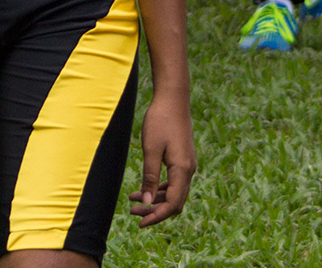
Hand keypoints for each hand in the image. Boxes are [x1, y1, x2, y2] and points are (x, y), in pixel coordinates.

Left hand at [128, 92, 193, 225]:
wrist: (172, 99)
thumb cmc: (160, 121)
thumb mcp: (151, 149)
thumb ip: (149, 177)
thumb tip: (147, 202)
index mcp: (183, 170)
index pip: (173, 204)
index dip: (157, 216)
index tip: (140, 223)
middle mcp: (189, 170)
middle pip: (175, 202)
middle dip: (155, 211)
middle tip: (133, 214)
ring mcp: (187, 165)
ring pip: (174, 192)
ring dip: (155, 200)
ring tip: (133, 202)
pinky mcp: (182, 159)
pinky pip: (174, 182)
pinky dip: (160, 189)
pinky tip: (144, 189)